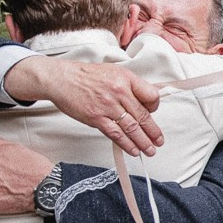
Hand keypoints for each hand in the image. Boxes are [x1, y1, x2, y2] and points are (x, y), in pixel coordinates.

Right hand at [6, 56, 163, 156]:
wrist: (62, 79)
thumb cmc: (87, 76)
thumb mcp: (114, 72)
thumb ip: (130, 85)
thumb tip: (145, 101)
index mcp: (126, 79)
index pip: (151, 95)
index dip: (155, 107)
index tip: (153, 113)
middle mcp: (119, 92)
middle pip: (142, 115)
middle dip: (153, 131)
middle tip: (159, 141)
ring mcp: (107, 106)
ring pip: (131, 128)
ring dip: (143, 141)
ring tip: (150, 150)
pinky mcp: (96, 118)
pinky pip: (115, 134)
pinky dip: (126, 144)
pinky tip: (133, 150)